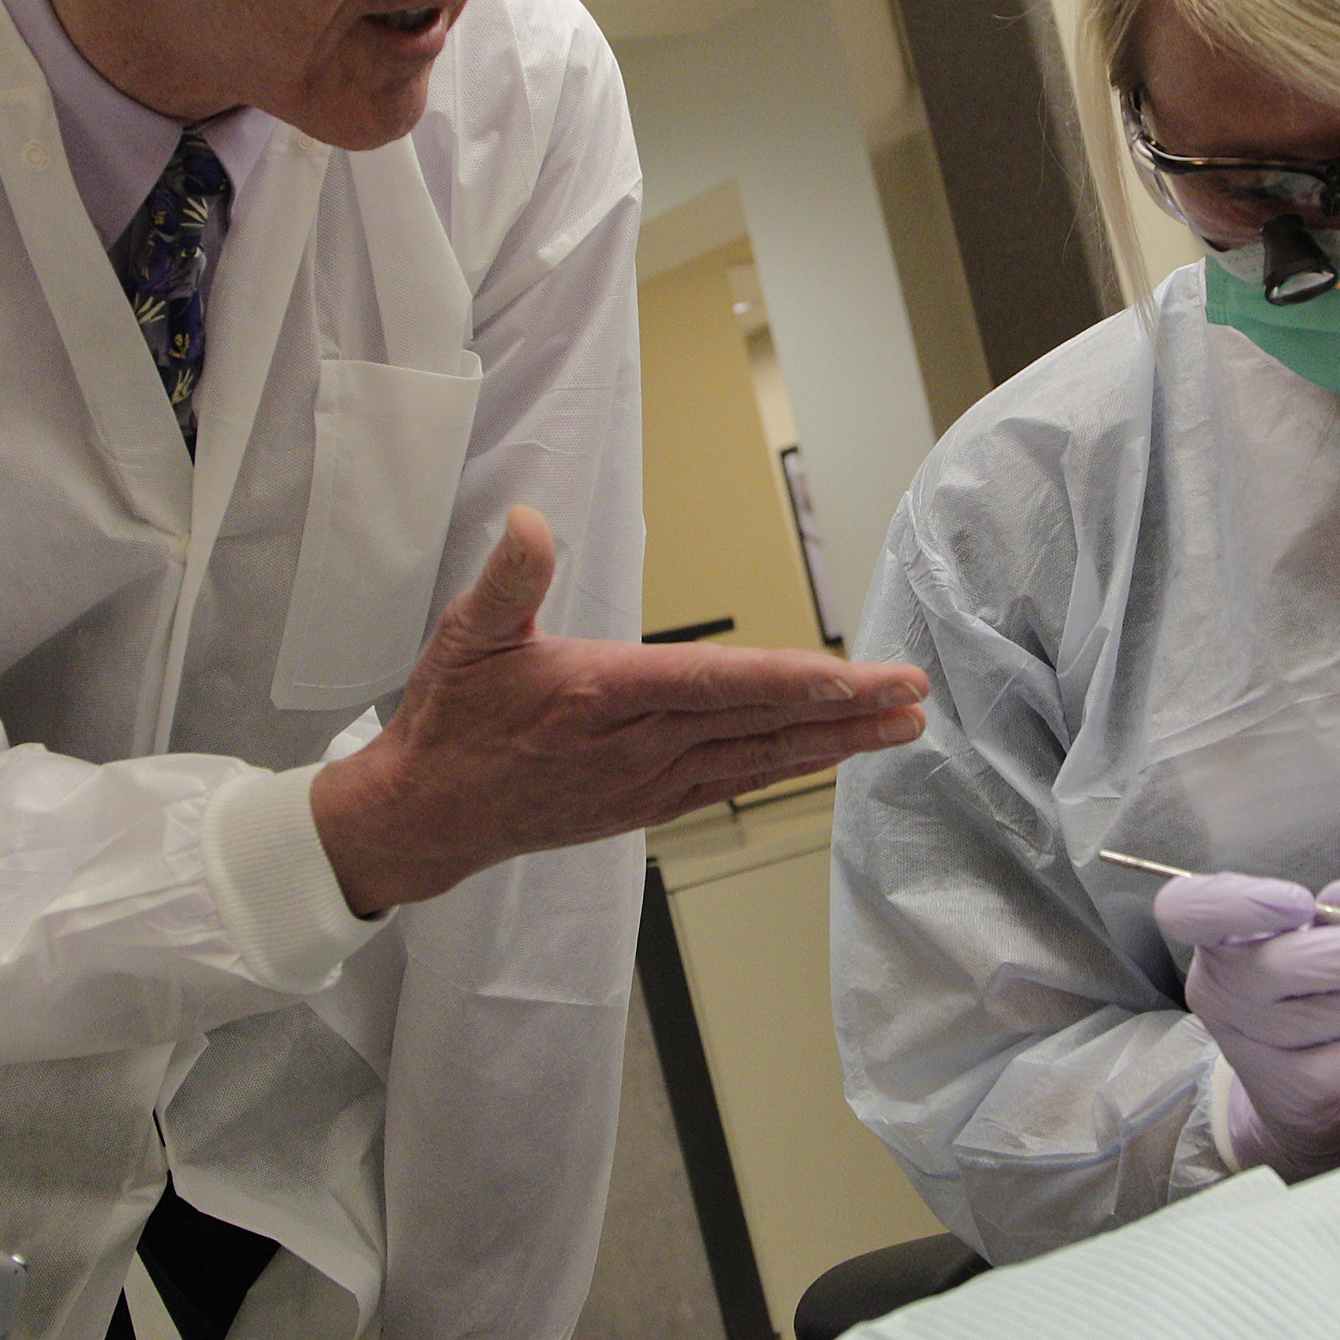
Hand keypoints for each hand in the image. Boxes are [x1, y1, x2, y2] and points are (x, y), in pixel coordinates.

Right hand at [314, 507, 927, 912]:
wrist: (426, 818)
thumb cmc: (450, 721)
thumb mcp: (465, 637)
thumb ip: (508, 580)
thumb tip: (526, 522)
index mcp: (603, 695)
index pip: (720, 685)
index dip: (795, 680)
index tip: (855, 675)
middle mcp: (639, 746)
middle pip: (762, 723)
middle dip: (845, 710)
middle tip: (913, 696)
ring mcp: (650, 782)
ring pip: (762, 759)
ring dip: (836, 743)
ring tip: (900, 727)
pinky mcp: (649, 804)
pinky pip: (736, 780)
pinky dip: (790, 766)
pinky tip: (830, 755)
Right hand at [1154, 871, 1339, 1179]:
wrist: (1300, 1093)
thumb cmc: (1309, 993)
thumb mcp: (1317, 944)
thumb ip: (1333, 918)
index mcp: (1220, 939)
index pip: (1189, 910)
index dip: (1239, 904)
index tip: (1299, 902)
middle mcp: (1220, 991)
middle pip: (1279, 968)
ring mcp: (1248, 1046)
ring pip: (1323, 1019)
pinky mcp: (1285, 1092)